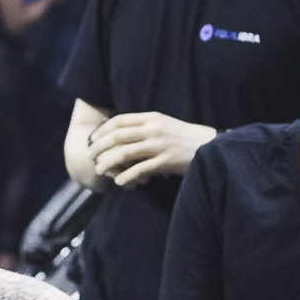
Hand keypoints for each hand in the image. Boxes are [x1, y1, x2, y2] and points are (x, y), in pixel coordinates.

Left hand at [89, 112, 215, 187]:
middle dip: (99, 146)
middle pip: (117, 136)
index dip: (102, 129)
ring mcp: (159, 145)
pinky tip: (119, 182)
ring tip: (100, 170)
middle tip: (90, 156)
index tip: (93, 138)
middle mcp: (153, 129)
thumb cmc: (185, 137)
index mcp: (152, 117)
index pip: (120, 121)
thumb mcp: (165, 124)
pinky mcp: (165, 161)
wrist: (209, 146)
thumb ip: (145, 126)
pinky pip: (139, 170)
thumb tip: (123, 135)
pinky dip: (126, 176)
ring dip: (108, 162)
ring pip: (124, 153)